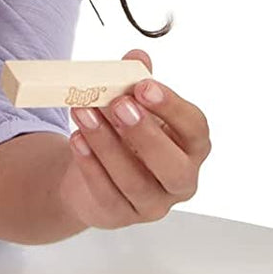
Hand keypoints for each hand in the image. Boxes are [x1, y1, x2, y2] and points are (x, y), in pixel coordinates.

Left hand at [58, 50, 210, 230]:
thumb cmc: (125, 135)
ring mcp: (152, 204)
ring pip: (134, 181)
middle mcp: (180, 180)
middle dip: (145, 134)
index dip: (172, 107)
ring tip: (84, 111)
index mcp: (192, 147)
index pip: (195, 129)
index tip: (144, 86)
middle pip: (173, 166)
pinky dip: (90, 165)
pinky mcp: (121, 216)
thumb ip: (137, 81)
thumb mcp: (133, 105)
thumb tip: (137, 57)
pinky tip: (77, 139)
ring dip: (107, 144)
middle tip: (118, 104)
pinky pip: (106, 194)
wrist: (92, 172)